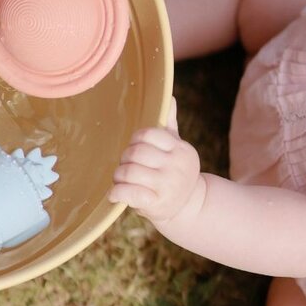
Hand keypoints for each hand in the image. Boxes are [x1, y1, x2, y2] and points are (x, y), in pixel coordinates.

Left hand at [110, 100, 203, 223]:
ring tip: (120, 179)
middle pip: (136, 153)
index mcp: (180, 149)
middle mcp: (176, 166)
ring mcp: (167, 185)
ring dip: (118, 175)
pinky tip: (114, 194)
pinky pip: (129, 193)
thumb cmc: (176, 171)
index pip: (148, 135)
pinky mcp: (157, 203)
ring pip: (130, 172)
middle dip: (125, 158)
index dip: (135, 140)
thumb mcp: (177, 148)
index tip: (134, 148)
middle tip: (124, 165)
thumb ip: (170, 124)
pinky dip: (117, 193)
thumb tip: (170, 97)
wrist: (190, 207)